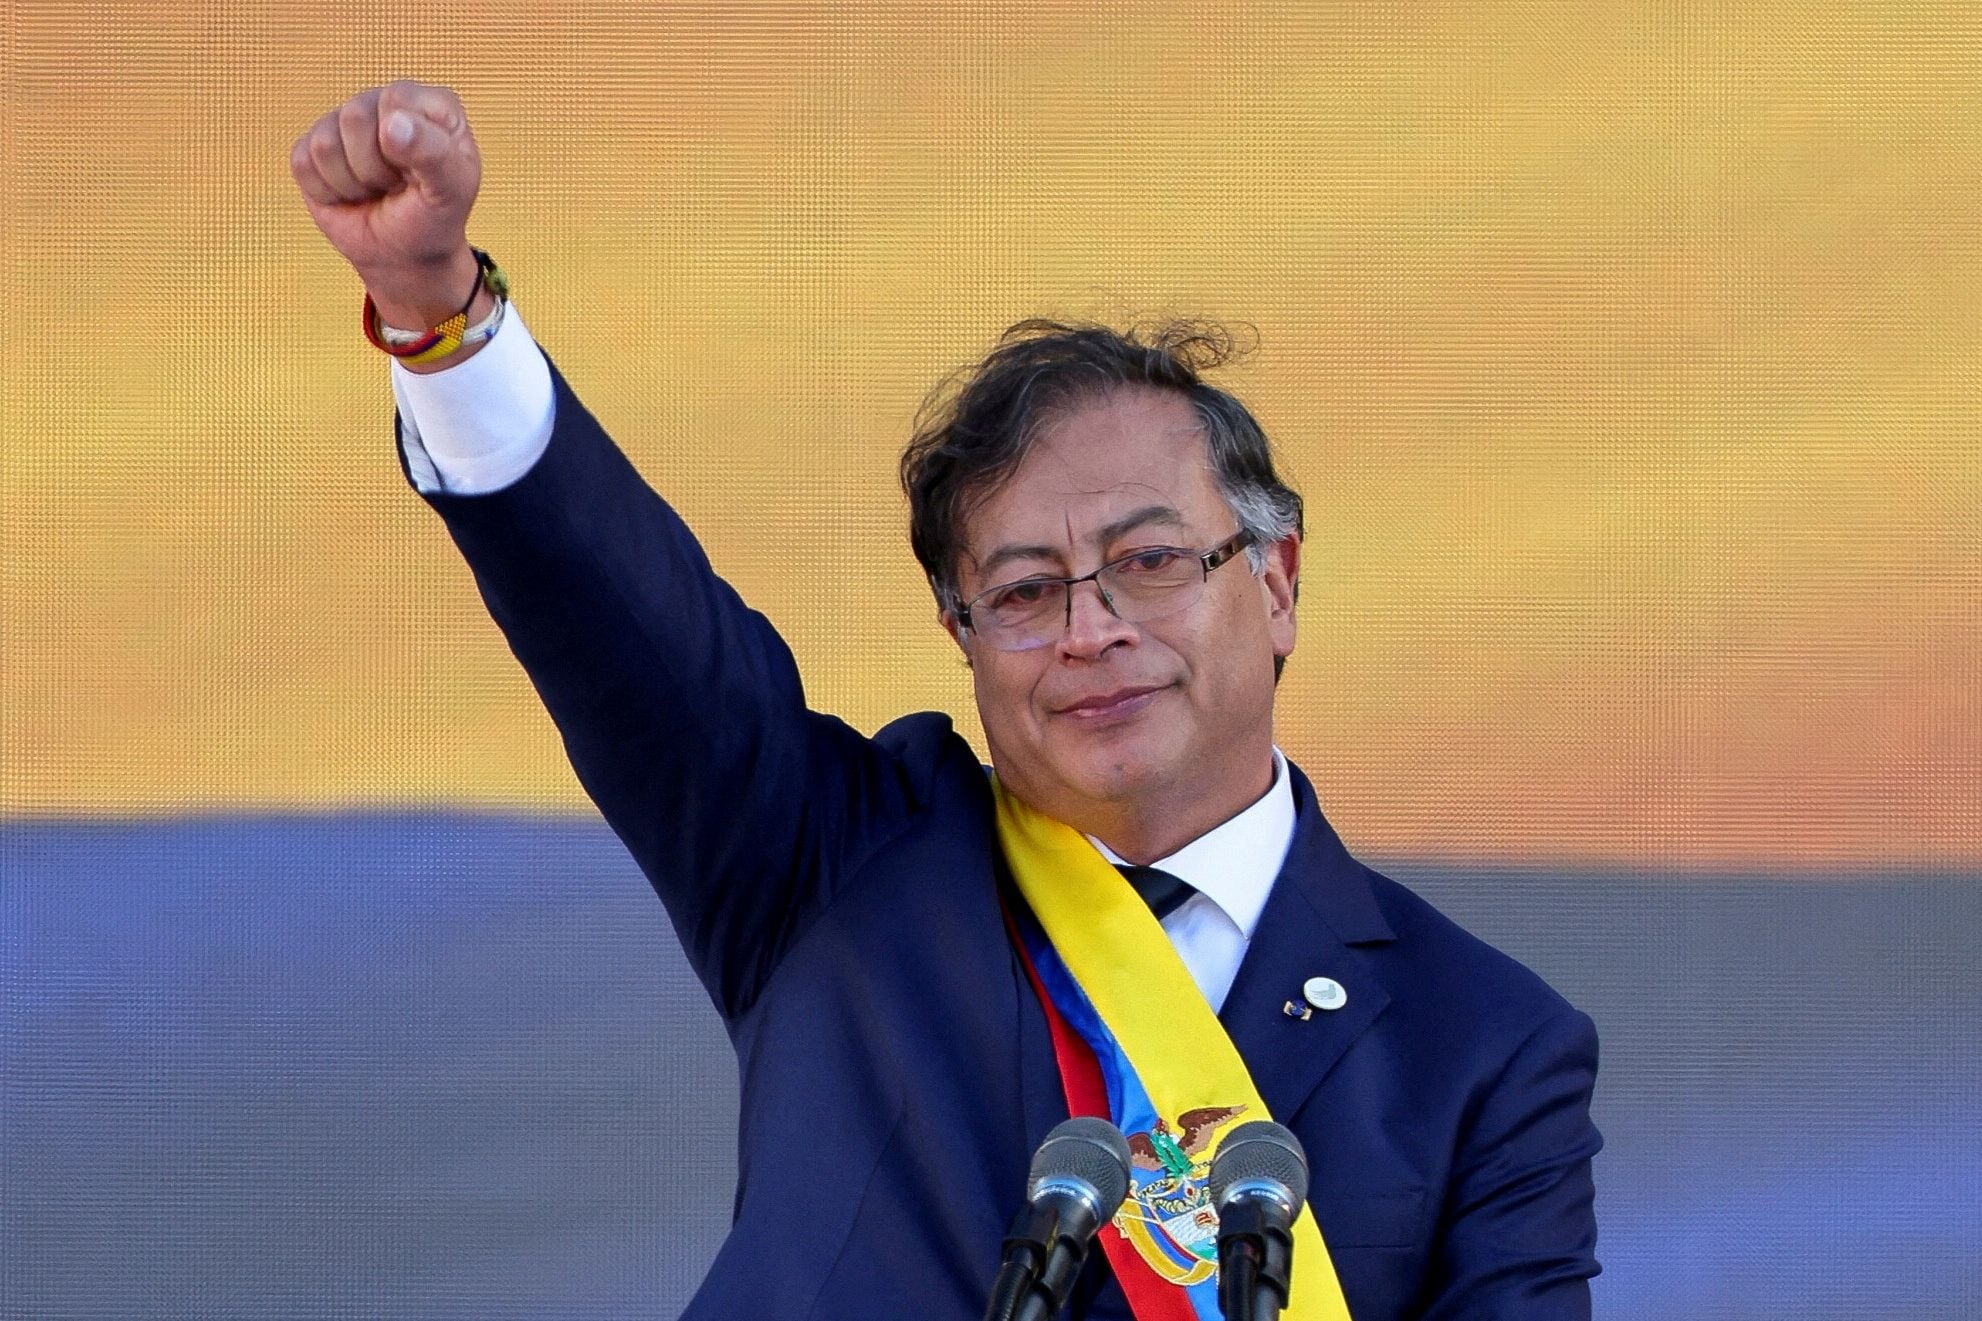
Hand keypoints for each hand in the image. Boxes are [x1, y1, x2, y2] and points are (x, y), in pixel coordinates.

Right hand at [290, 81, 483, 328]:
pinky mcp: (312, 147)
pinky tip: (351, 194)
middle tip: (395, 186)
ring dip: (352, 183)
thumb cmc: (434, 217)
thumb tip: (393, 123)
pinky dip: (328, 192)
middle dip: (374, 168)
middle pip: (354, 117)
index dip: (403, 145)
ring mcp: (344, 122)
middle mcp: (384, 103)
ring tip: (375, 190)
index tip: (421, 172)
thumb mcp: (452, 191)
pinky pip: (303, 164)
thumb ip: (433, 153)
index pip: (396, 100)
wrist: (404, 257)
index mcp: (429, 104)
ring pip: (325, 144)